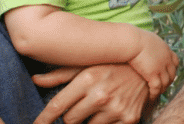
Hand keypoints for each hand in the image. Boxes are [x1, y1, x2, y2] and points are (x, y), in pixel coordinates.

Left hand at [32, 64, 148, 123]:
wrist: (148, 68)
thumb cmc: (112, 65)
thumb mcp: (86, 65)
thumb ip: (60, 74)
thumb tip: (35, 79)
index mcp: (87, 79)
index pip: (57, 106)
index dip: (43, 119)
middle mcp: (101, 94)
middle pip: (70, 120)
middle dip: (71, 116)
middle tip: (81, 106)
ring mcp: (116, 108)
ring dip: (89, 120)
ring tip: (99, 106)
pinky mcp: (129, 119)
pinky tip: (110, 112)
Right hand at [129, 30, 178, 99]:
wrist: (131, 41)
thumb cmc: (132, 38)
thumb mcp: (145, 38)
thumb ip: (149, 44)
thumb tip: (143, 44)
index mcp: (165, 49)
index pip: (175, 61)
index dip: (172, 68)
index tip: (168, 73)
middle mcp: (166, 59)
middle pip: (172, 74)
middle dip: (168, 81)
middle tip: (162, 87)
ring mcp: (161, 67)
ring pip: (166, 83)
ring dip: (162, 89)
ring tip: (156, 94)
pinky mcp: (153, 74)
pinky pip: (157, 88)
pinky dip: (155, 94)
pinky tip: (151, 98)